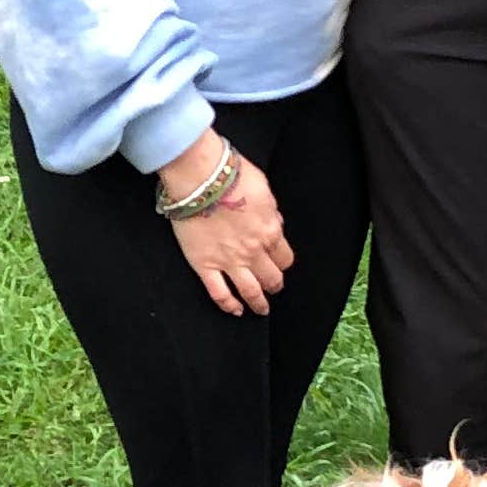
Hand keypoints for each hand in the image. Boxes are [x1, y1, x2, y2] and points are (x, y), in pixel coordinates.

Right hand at [157, 139, 293, 315]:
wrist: (201, 177)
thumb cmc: (232, 175)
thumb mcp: (264, 189)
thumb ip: (272, 212)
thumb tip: (275, 223)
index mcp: (270, 231)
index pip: (285, 257)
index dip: (283, 262)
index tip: (280, 264)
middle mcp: (253, 251)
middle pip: (271, 278)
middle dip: (275, 285)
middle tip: (274, 288)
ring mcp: (229, 261)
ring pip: (250, 291)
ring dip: (259, 303)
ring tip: (261, 310)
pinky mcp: (204, 265)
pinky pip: (219, 293)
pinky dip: (229, 306)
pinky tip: (235, 311)